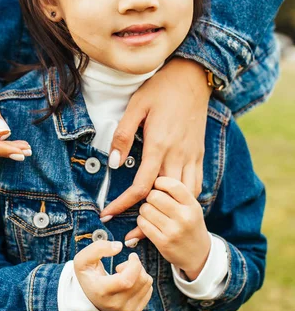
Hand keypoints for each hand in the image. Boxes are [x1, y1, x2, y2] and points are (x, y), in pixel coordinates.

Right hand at [73, 240, 152, 310]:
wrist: (89, 296)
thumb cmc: (88, 275)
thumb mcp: (83, 259)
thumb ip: (98, 248)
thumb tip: (119, 246)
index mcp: (101, 291)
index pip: (126, 281)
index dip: (134, 265)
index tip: (132, 256)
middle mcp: (114, 304)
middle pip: (140, 280)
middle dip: (137, 265)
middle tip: (125, 264)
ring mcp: (125, 310)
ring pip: (146, 284)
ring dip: (139, 273)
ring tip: (126, 273)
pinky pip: (149, 290)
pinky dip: (142, 281)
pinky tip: (130, 281)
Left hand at [99, 58, 211, 242]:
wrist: (192, 77)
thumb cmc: (160, 89)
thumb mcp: (136, 106)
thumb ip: (124, 135)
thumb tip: (114, 163)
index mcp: (159, 145)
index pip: (141, 186)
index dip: (124, 204)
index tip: (109, 214)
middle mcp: (178, 155)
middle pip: (163, 198)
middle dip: (146, 219)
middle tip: (130, 233)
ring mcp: (192, 156)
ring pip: (184, 196)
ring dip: (168, 212)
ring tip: (152, 225)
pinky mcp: (200, 154)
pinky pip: (196, 185)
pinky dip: (185, 199)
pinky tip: (174, 204)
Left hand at [137, 177, 210, 279]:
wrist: (199, 254)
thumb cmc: (191, 225)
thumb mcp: (191, 207)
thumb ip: (176, 194)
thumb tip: (151, 180)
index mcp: (192, 205)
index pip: (173, 184)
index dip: (160, 182)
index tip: (157, 185)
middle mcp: (184, 217)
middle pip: (154, 195)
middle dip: (150, 197)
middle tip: (153, 202)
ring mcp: (173, 231)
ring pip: (145, 209)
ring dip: (144, 210)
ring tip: (152, 213)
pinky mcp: (163, 243)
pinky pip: (142, 224)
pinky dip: (142, 221)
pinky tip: (149, 223)